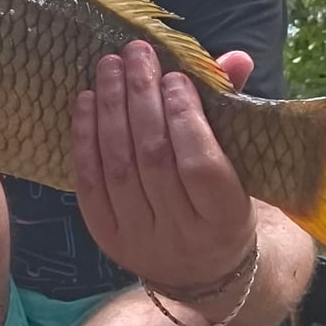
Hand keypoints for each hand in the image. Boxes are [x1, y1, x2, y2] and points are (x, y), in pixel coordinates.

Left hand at [72, 40, 255, 292]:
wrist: (201, 271)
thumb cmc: (223, 203)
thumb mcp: (240, 165)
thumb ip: (232, 111)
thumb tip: (235, 57)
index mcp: (225, 218)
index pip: (200, 165)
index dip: (184, 117)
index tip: (174, 76)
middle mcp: (181, 235)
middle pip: (153, 158)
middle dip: (141, 98)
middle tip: (136, 54)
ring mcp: (139, 239)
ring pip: (118, 166)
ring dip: (111, 109)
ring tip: (110, 66)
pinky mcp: (106, 237)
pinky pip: (89, 182)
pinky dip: (85, 137)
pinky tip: (87, 101)